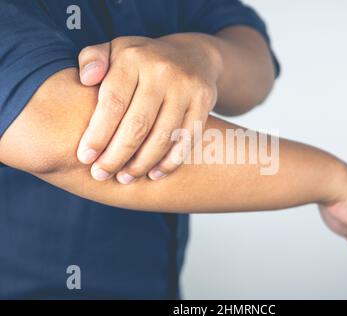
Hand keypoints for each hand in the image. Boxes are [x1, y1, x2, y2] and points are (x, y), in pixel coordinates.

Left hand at [76, 35, 221, 183]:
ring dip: (142, 164)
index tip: (85, 158)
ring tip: (125, 178)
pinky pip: (187, 139)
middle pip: (137, 125)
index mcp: (133, 58)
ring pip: (162, 137)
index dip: (98, 134)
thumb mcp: (114, 49)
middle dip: (116, 156)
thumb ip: (92, 60)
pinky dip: (170, 162)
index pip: (113, 103)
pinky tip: (154, 174)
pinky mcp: (204, 103)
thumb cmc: (143, 61)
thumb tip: (85, 79)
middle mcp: (162, 71)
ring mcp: (186, 88)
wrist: (193, 56)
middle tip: (101, 175)